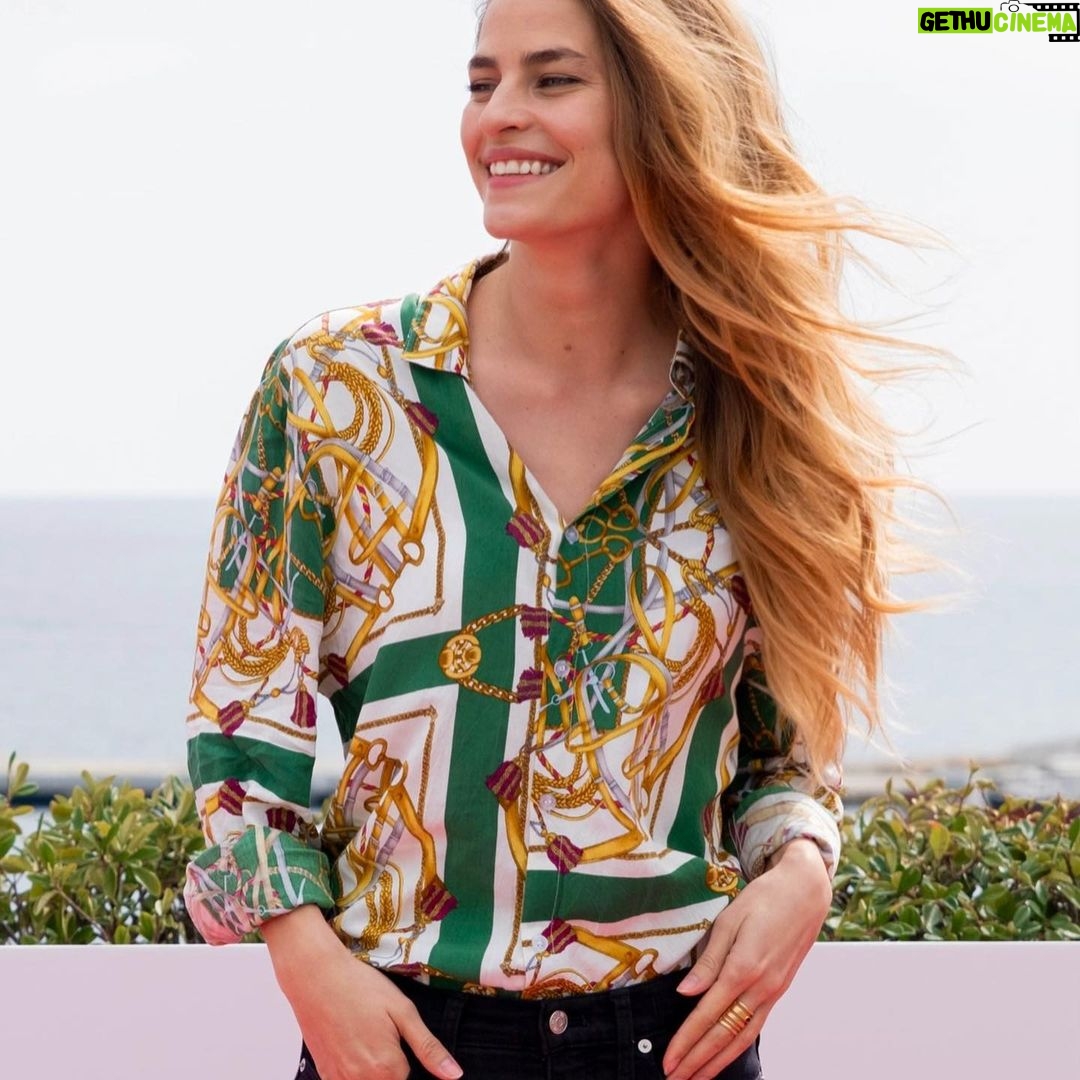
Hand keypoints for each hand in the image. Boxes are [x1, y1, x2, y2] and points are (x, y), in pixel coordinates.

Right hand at [262, 906, 462, 1079]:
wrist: (315, 976)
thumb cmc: (361, 987)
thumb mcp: (403, 1011)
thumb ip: (428, 1048)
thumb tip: (455, 1075)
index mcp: (387, 1068)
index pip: (408, 1078)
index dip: (408, 1058)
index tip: (395, 1036)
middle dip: (390, 1065)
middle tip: (377, 1031)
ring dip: (372, 1068)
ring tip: (365, 1034)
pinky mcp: (324, 1074)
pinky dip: (353, 1070)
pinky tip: (351, 1042)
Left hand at [662, 838, 832, 1079]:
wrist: (805, 892)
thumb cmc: (764, 899)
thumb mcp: (729, 920)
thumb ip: (708, 960)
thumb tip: (685, 992)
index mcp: (744, 968)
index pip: (707, 1014)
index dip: (686, 1040)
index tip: (668, 1060)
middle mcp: (761, 987)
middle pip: (724, 1035)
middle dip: (698, 1061)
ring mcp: (773, 992)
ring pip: (742, 1038)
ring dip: (717, 1062)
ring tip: (696, 1079)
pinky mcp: (779, 991)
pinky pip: (755, 1027)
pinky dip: (738, 1047)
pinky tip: (725, 1056)